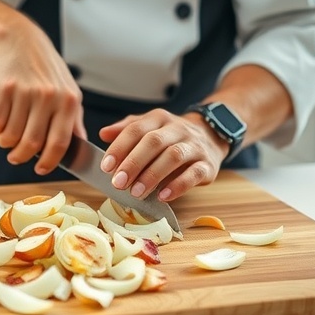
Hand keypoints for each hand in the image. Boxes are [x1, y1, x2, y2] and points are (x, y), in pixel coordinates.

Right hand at [0, 11, 85, 174]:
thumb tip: (79, 147)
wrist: (16, 39)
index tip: (41, 169)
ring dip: (5, 143)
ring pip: (11, 137)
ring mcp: (25, 92)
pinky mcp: (3, 89)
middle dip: (21, 156)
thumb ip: (73, 119)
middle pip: (32, 144)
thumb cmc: (43, 67)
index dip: (49, 162)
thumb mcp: (66, 89)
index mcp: (68, 100)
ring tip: (5, 137)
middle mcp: (48, 96)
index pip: (60, 143)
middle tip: (15, 156)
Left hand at [98, 108, 228, 201]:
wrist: (211, 135)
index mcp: (159, 119)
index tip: (106, 166)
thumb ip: (126, 130)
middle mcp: (177, 129)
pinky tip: (163, 196)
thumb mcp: (150, 127)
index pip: (137, 129)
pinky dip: (178, 185)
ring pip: (173, 156)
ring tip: (136, 192)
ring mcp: (194, 146)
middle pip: (154, 142)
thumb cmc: (172, 136)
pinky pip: (194, 173)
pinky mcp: (207, 164)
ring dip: (152, 175)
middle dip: (134, 163)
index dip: (120, 147)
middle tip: (118, 182)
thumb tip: (103, 134)